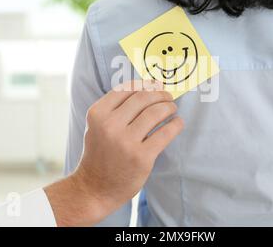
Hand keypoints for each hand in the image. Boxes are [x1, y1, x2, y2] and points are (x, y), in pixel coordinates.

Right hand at [45, 80, 183, 226]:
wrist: (94, 188)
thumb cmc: (100, 154)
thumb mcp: (98, 126)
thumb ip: (115, 109)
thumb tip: (147, 89)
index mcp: (97, 114)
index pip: (126, 89)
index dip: (145, 84)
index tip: (155, 85)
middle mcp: (110, 125)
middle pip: (143, 98)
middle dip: (160, 94)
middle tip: (168, 97)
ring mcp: (126, 142)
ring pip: (155, 113)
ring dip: (169, 107)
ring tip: (172, 109)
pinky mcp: (141, 157)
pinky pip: (165, 133)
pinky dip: (175, 125)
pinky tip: (178, 123)